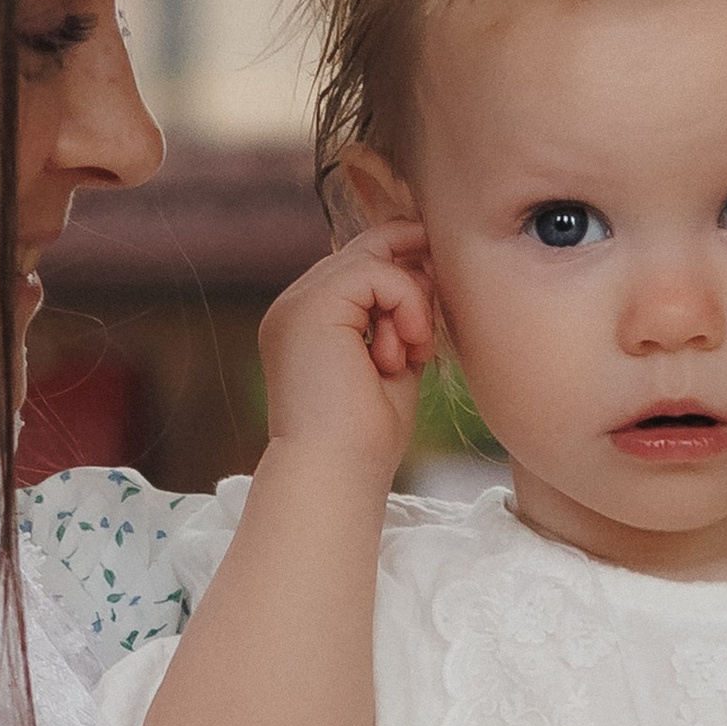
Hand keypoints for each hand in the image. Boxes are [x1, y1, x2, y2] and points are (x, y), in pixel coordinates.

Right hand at [255, 224, 435, 492]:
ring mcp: (297, 304)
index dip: (403, 273)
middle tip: (422, 338)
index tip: (432, 307)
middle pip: (365, 251)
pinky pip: (377, 272)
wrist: (338, 473)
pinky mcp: (311, 306)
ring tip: (410, 354)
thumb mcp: (391, 362)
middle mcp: (294, 307)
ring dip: (411, 303)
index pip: (358, 269)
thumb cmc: (367, 437)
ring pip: (374, 259)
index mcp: (308, 324)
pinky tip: (404, 351)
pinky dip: (406, 305)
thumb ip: (399, 318)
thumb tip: (426, 268)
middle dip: (411, 286)